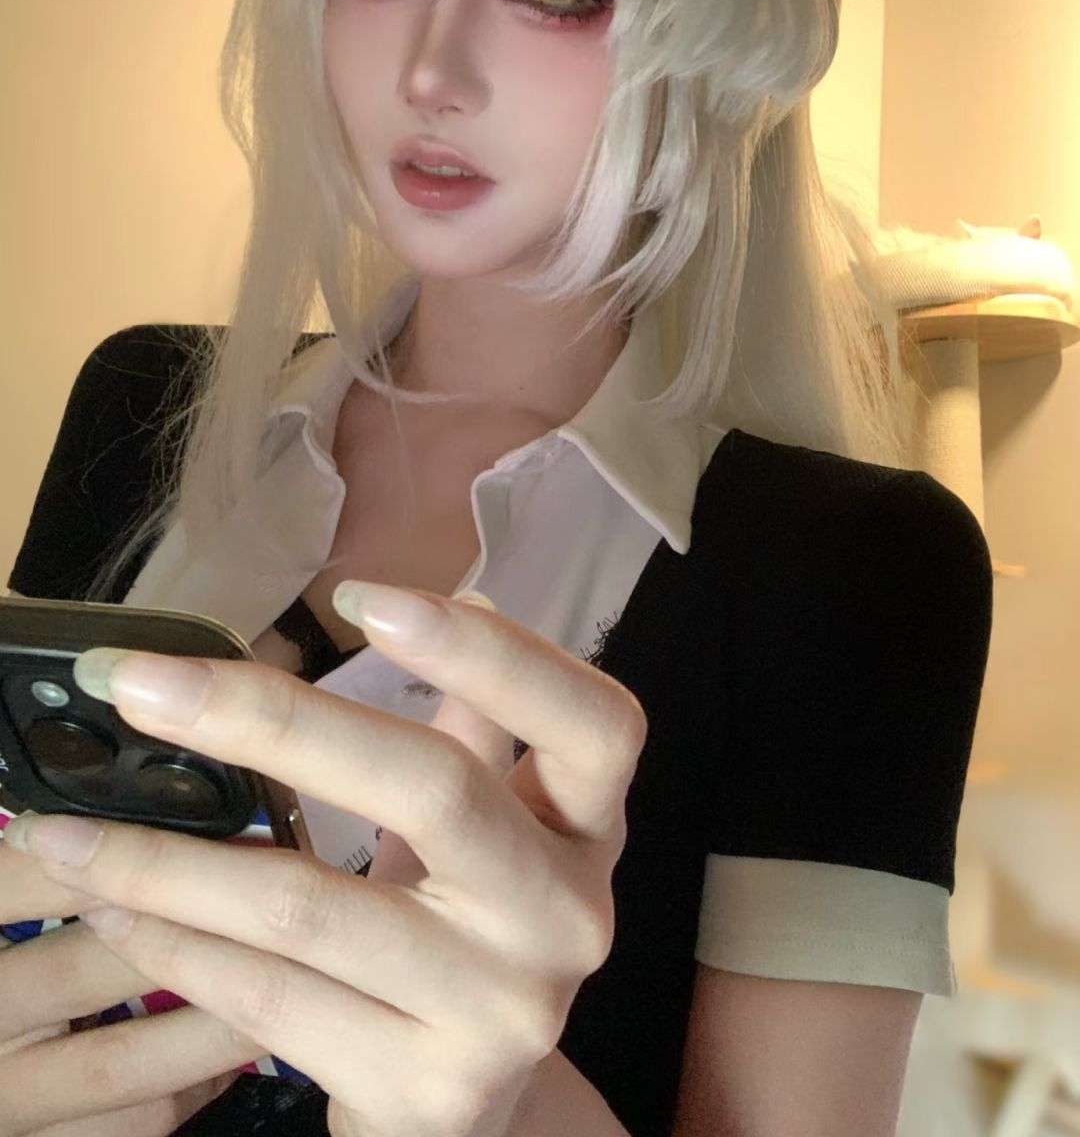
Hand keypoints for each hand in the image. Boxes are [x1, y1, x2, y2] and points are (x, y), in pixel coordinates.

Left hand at [3, 585, 646, 1136]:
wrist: (474, 1117)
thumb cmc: (468, 935)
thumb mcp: (492, 833)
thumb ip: (481, 731)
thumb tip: (469, 598)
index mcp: (589, 830)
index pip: (594, 724)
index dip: (494, 656)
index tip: (360, 598)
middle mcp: (567, 916)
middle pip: (435, 790)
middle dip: (273, 721)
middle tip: (141, 683)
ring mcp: (502, 1012)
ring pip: (312, 907)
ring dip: (169, 858)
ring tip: (65, 823)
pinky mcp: (424, 1091)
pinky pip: (272, 999)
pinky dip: (177, 946)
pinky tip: (114, 906)